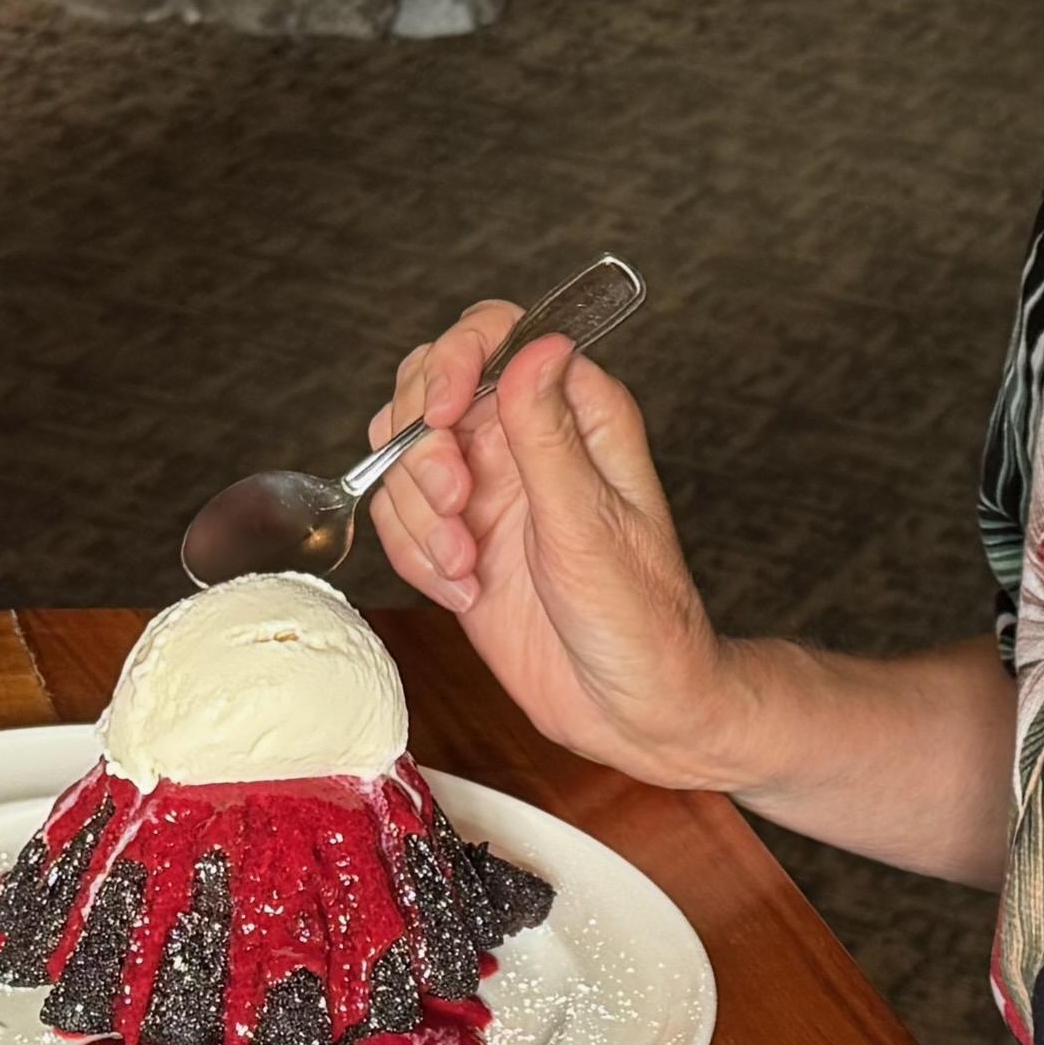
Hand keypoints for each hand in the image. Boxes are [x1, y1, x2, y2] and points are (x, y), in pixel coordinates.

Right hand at [365, 303, 734, 792]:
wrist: (630, 710)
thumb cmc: (641, 619)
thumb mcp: (590, 526)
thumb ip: (549, 435)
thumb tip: (536, 345)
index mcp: (579, 411)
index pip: (495, 334)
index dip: (454, 361)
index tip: (441, 416)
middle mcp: (528, 437)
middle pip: (431, 388)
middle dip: (424, 449)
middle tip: (456, 506)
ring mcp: (490, 485)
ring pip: (405, 455)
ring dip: (418, 513)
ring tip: (465, 565)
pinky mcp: (460, 535)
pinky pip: (402, 518)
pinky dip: (416, 555)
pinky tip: (462, 589)